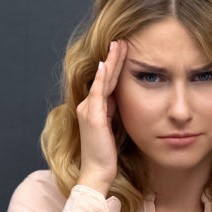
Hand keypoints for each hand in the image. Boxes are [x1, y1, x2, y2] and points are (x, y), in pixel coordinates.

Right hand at [76, 40, 127, 195]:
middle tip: (121, 39)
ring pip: (102, 80)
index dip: (115, 65)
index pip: (107, 81)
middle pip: (105, 76)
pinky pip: (98, 93)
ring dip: (110, 61)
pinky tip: (107, 64)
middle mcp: (88, 106)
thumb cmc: (106, 156)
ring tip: (118, 44)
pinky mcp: (93, 117)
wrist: (97, 173)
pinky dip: (102, 78)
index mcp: (94, 109)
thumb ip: (115, 114)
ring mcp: (88, 110)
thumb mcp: (113, 130)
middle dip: (113, 57)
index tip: (123, 49)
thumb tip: (121, 101)